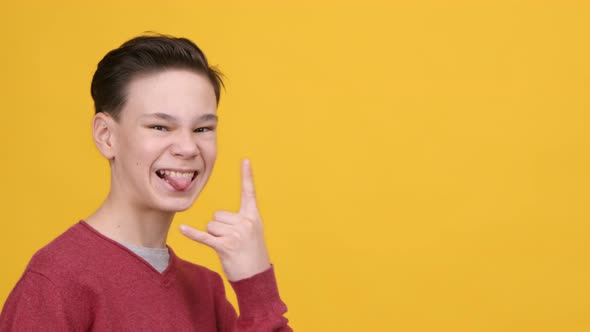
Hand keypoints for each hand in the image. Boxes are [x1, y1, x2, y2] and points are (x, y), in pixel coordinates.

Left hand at [179, 159, 270, 280]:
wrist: (257, 278)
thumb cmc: (252, 256)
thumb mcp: (253, 234)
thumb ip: (239, 221)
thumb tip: (215, 219)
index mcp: (253, 217)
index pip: (249, 193)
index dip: (247, 176)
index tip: (245, 160)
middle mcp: (245, 223)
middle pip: (218, 215)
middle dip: (219, 229)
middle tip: (232, 242)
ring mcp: (236, 234)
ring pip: (211, 226)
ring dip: (214, 238)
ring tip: (228, 248)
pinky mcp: (225, 246)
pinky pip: (204, 237)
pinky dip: (192, 234)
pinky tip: (182, 228)